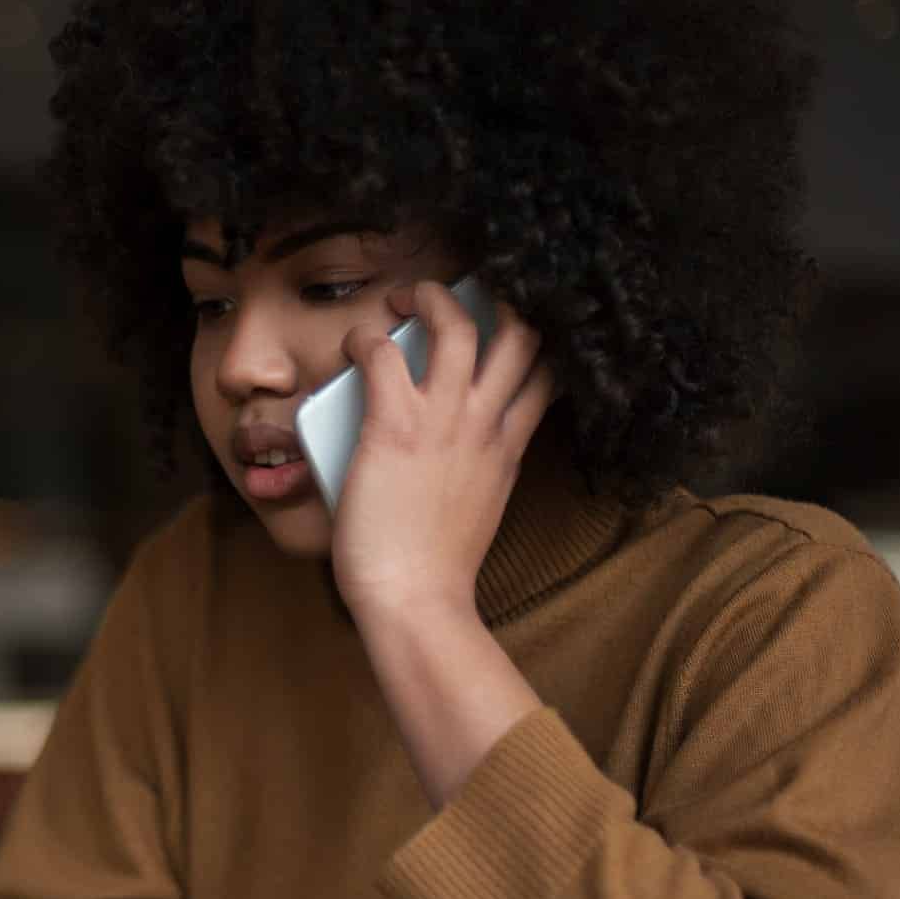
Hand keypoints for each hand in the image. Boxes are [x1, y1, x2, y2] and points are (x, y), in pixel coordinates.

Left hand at [329, 281, 556, 625]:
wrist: (416, 600)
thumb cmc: (435, 570)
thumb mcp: (480, 507)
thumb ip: (475, 470)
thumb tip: (447, 455)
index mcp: (509, 446)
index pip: (547, 374)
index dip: (537, 338)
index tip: (510, 325)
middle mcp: (485, 423)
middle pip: (519, 332)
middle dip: (492, 298)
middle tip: (452, 299)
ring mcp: (443, 420)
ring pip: (456, 325)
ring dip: (429, 298)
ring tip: (403, 299)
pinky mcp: (395, 425)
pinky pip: (381, 354)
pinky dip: (364, 337)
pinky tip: (352, 343)